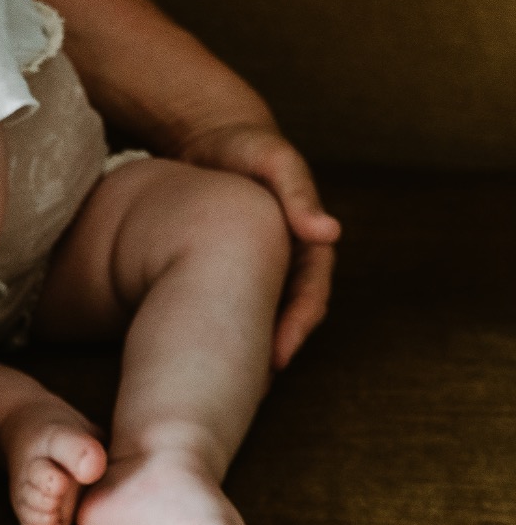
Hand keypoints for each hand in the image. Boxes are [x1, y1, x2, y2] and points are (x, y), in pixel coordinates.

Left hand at [178, 120, 340, 368]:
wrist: (211, 137)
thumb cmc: (246, 146)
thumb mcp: (272, 159)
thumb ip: (297, 190)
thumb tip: (329, 231)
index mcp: (306, 242)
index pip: (309, 296)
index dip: (295, 328)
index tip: (278, 357)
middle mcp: (287, 259)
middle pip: (284, 316)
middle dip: (270, 350)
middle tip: (249, 386)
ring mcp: (258, 265)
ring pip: (255, 315)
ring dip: (246, 346)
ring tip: (226, 382)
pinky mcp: (224, 264)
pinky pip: (226, 302)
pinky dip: (218, 325)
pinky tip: (195, 348)